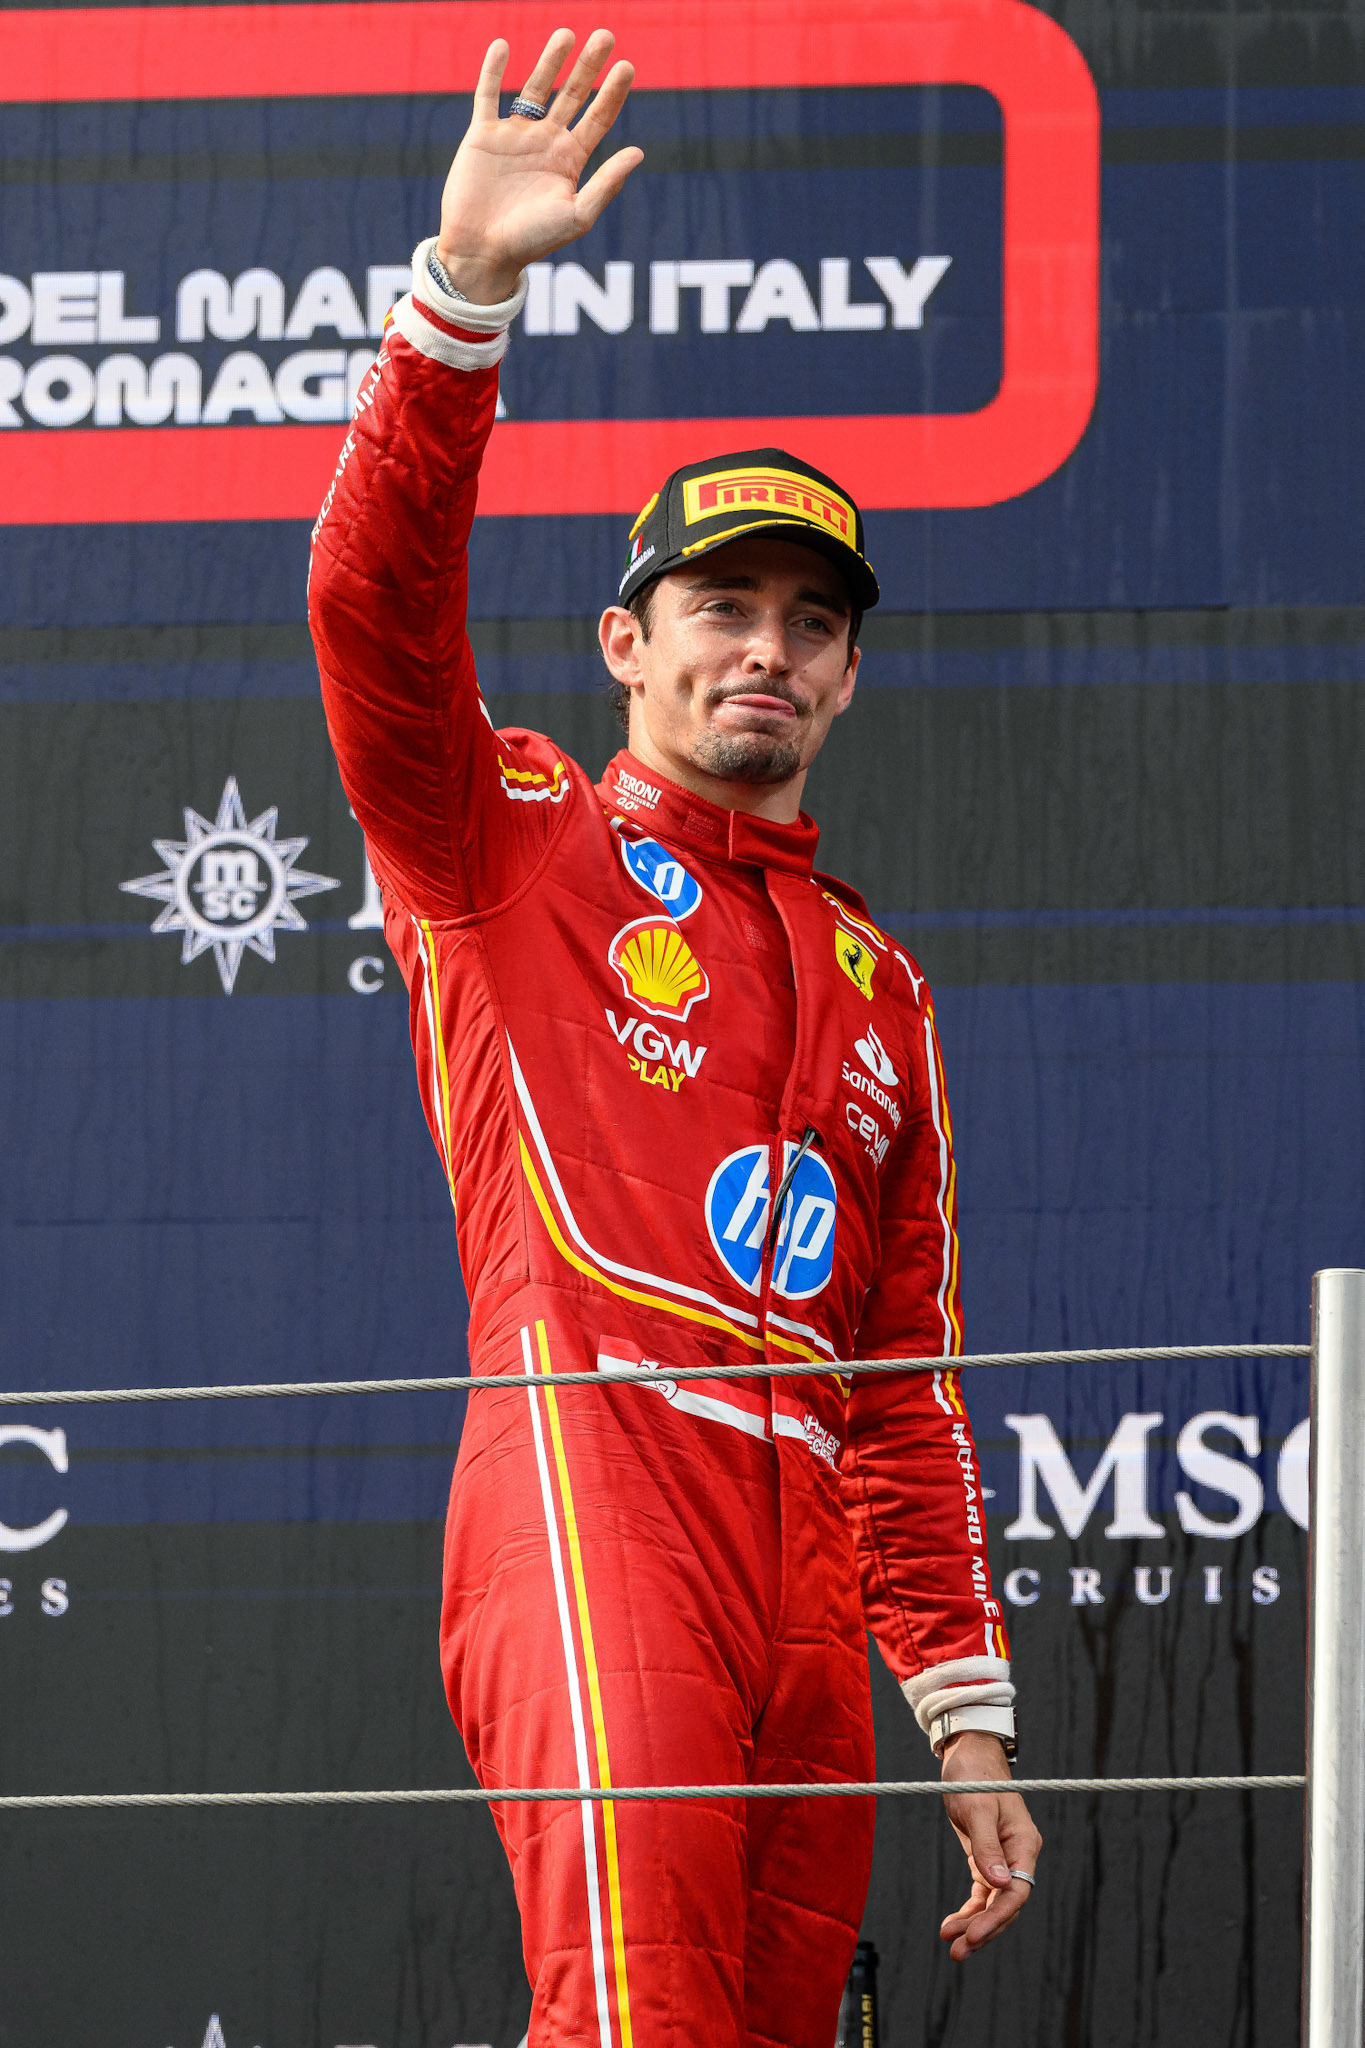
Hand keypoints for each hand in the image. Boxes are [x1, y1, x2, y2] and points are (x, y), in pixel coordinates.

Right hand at [435, 27, 643, 302]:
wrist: (483, 252)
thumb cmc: (532, 242)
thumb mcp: (577, 216)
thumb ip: (606, 184)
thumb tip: (639, 151)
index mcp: (570, 162)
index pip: (598, 118)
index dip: (613, 93)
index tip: (627, 66)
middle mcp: (545, 144)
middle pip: (572, 95)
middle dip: (589, 67)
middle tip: (606, 36)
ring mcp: (514, 137)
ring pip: (535, 88)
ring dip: (551, 61)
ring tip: (567, 33)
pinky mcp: (482, 136)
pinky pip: (487, 95)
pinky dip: (493, 70)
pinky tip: (502, 45)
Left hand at [938, 1730, 1041, 1962]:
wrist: (968, 1753)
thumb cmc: (975, 1774)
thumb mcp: (977, 1807)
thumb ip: (987, 1846)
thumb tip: (1000, 1886)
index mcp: (1024, 1844)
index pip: (1016, 1893)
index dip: (996, 1918)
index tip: (973, 1936)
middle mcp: (1017, 1856)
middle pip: (1006, 1905)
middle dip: (983, 1930)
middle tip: (957, 1951)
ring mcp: (1002, 1859)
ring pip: (993, 1904)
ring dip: (974, 1925)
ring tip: (951, 1945)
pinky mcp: (985, 1858)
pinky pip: (982, 1893)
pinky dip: (969, 1910)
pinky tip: (952, 1924)